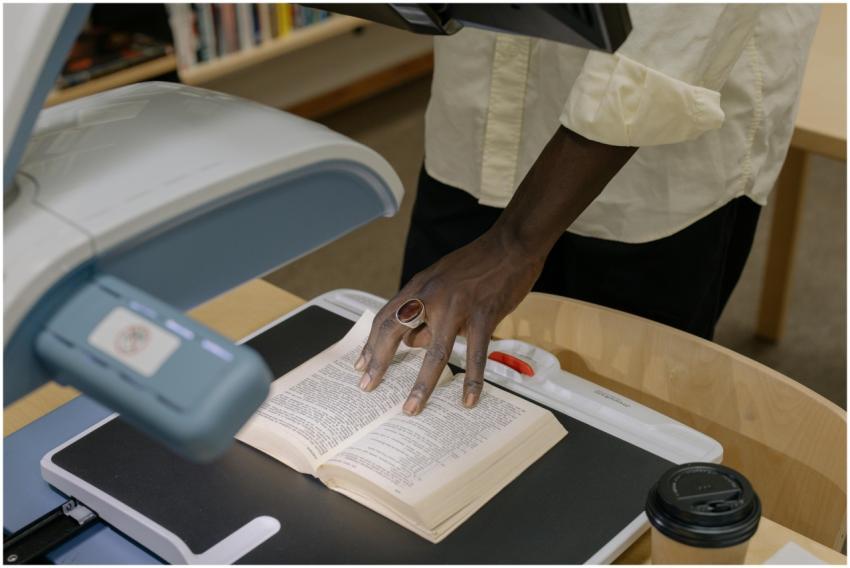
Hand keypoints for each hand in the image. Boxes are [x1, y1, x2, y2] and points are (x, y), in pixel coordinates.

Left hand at [355, 229, 545, 414]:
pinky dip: (472, 380)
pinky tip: (468, 399)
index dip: (372, 343)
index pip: (386, 317)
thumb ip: (426, 308)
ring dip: (421, 385)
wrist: (511, 245)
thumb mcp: (441, 279)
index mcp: (420, 286)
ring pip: (434, 352)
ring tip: (412, 408)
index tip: (362, 365)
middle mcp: (432, 296)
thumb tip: (414, 342)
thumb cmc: (477, 263)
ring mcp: (458, 307)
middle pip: (396, 332)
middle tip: (368, 387)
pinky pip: (475, 354)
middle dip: (380, 362)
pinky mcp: (483, 316)